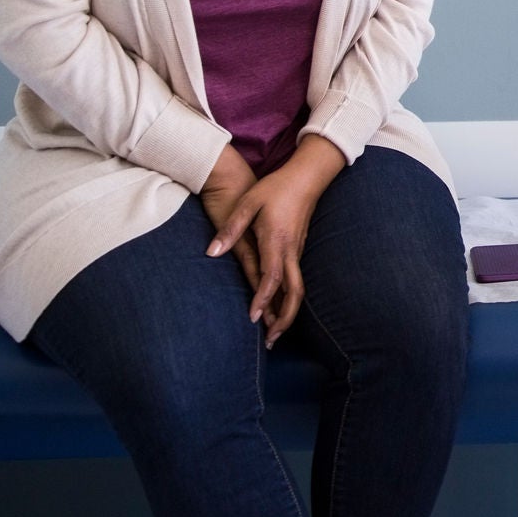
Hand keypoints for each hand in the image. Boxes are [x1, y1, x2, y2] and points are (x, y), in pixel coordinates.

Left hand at [207, 136, 346, 346]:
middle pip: (294, 292)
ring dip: (288, 313)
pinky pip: (297, 280)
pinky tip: (279, 308)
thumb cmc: (275, 188)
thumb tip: (211, 253)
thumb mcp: (248, 204)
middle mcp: (291, 251)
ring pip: (298, 289)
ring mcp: (297, 251)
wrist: (306, 176)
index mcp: (276, 241)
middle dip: (284, 318)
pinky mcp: (298, 249)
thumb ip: (230, 230)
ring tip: (275, 332)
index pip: (272, 278)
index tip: (252, 318)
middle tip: (271, 340)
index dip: (262, 300)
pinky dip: (290, 299)